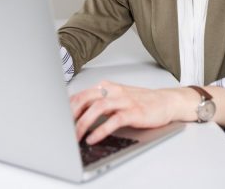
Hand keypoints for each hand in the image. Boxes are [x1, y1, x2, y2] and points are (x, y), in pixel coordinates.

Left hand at [69, 80, 184, 144]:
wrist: (167, 102)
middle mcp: (114, 91)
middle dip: (71, 115)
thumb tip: (76, 115)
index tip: (57, 119)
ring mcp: (124, 101)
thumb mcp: (117, 99)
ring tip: (76, 136)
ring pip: (98, 108)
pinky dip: (101, 130)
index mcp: (107, 87)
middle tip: (63, 130)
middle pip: (86, 99)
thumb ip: (99, 103)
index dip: (67, 107)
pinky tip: (93, 138)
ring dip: (83, 123)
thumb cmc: (141, 102)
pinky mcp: (134, 112)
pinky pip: (114, 120)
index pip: (81, 94)